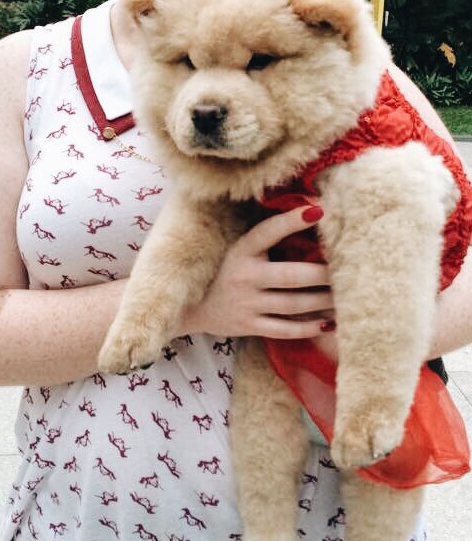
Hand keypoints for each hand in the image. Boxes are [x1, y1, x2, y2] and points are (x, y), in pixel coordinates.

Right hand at [181, 206, 334, 340]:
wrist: (192, 308)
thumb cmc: (225, 270)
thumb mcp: (238, 249)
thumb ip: (266, 238)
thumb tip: (310, 216)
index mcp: (241, 250)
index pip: (268, 231)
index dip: (293, 220)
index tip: (320, 210)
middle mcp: (245, 276)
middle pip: (292, 276)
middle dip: (324, 274)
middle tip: (349, 270)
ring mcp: (247, 303)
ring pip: (294, 304)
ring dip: (324, 301)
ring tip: (346, 296)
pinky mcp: (249, 326)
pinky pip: (286, 329)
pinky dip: (310, 327)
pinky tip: (329, 323)